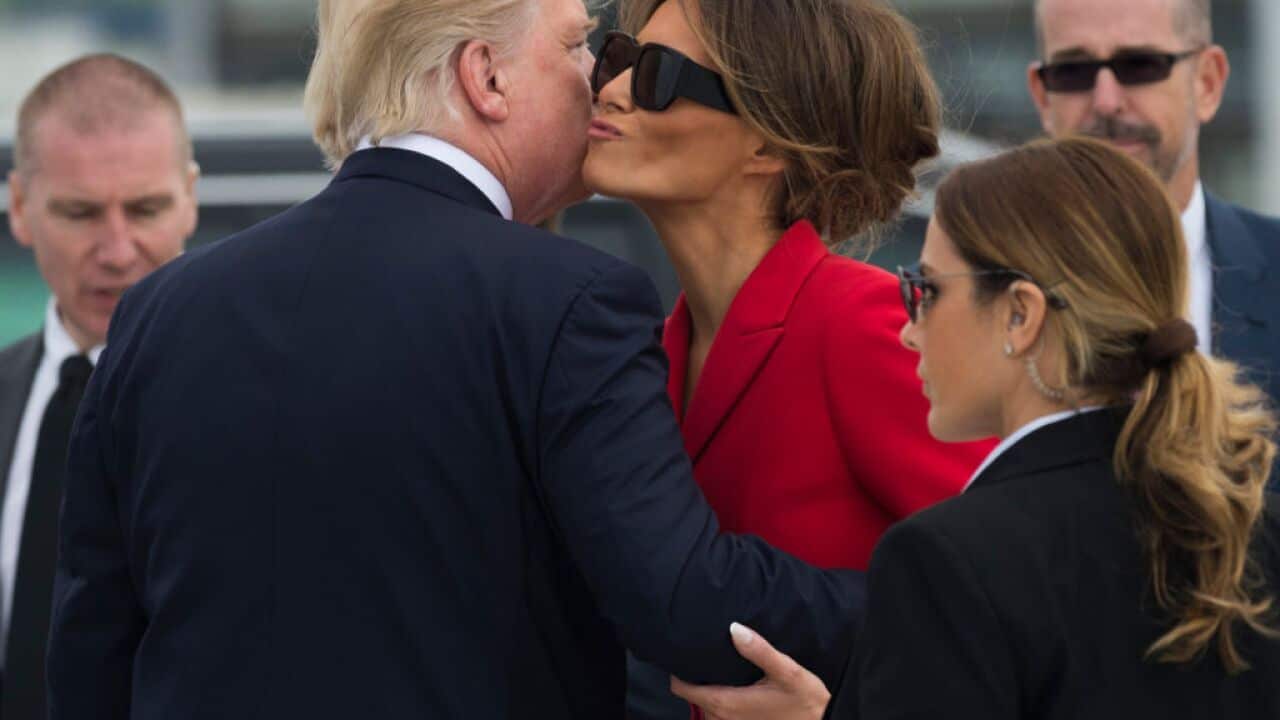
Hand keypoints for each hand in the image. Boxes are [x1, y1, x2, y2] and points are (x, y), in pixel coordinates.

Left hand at [670, 622, 829, 719]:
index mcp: (726, 703)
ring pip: (704, 704)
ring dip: (708, 686)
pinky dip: (720, 697)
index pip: (681, 688)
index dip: (678, 669)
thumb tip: (734, 628)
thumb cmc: (806, 702)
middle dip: (695, 674)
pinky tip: (734, 681)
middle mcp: (722, 719)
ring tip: (719, 663)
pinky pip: (718, 712)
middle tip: (705, 651)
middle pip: (691, 694)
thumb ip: (760, 650)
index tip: (684, 650)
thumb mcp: (787, 672)